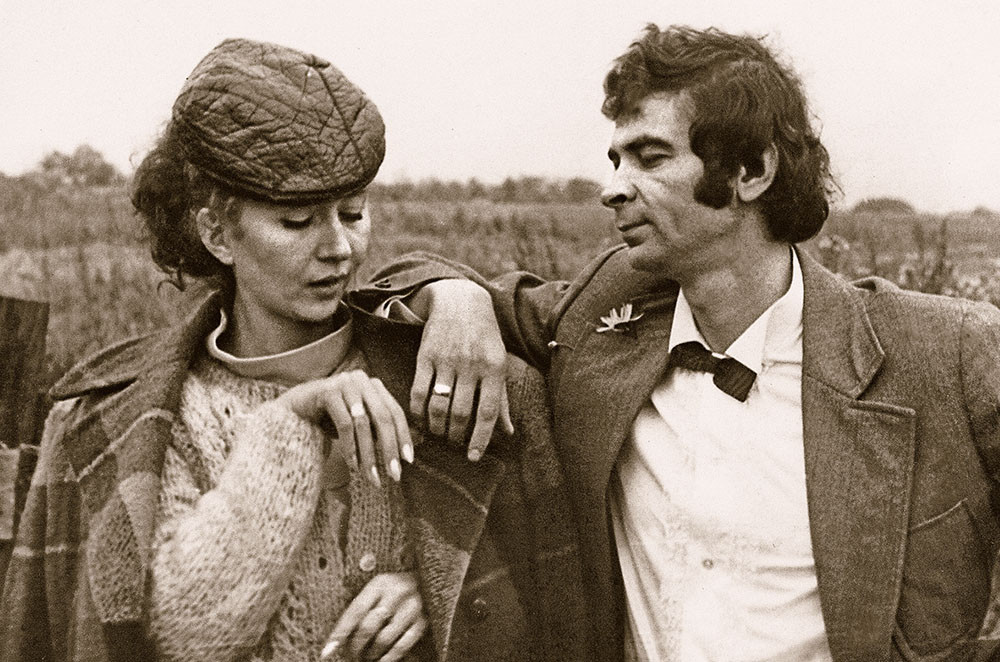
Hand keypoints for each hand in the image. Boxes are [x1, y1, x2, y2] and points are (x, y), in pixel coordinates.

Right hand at [276, 370, 411, 486]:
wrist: (290, 413)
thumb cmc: (328, 420)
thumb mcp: (358, 426)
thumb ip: (377, 432)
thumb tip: (404, 453)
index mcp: (373, 386)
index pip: (395, 412)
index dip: (404, 436)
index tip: (408, 461)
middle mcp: (361, 379)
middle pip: (383, 417)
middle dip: (390, 449)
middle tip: (394, 475)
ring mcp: (344, 383)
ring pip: (364, 423)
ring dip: (369, 454)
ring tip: (371, 478)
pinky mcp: (327, 391)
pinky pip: (345, 424)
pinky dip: (351, 448)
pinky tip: (353, 465)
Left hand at [321, 572, 427, 661]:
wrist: (427, 581)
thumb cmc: (394, 590)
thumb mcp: (377, 590)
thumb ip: (361, 608)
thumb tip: (338, 641)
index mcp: (380, 583)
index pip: (355, 610)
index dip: (340, 632)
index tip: (326, 652)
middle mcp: (396, 592)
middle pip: (368, 627)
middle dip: (355, 647)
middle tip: (350, 656)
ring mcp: (412, 607)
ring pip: (384, 639)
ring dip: (371, 654)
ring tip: (365, 657)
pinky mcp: (423, 621)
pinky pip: (401, 646)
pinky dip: (388, 658)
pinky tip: (381, 661)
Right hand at [411, 280, 512, 459]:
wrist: (460, 301)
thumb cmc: (484, 337)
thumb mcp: (499, 363)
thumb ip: (502, 400)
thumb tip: (509, 433)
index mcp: (494, 369)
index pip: (488, 412)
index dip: (480, 438)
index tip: (472, 457)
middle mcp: (471, 365)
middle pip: (460, 413)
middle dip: (455, 436)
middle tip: (453, 443)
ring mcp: (447, 360)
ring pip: (438, 406)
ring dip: (437, 427)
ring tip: (439, 434)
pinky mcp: (425, 355)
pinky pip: (418, 391)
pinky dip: (417, 411)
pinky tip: (420, 420)